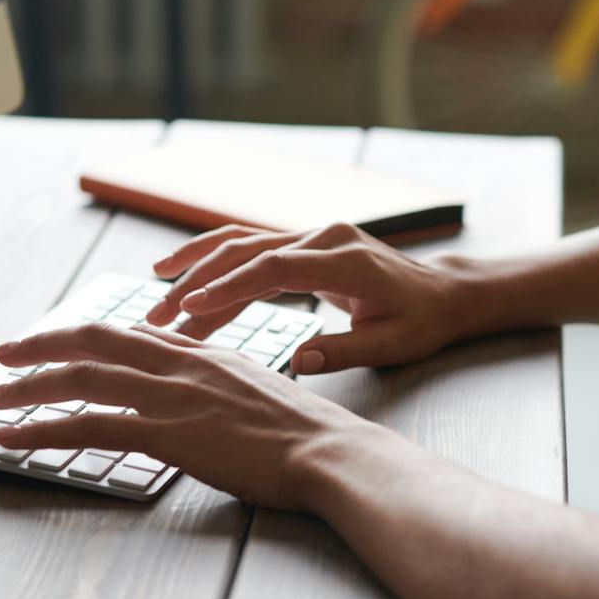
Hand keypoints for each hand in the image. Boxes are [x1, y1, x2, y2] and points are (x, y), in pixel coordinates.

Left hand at [0, 321, 375, 510]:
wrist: (329, 451)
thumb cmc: (305, 436)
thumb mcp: (258, 392)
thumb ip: (220, 387)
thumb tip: (201, 400)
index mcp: (203, 352)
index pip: (129, 333)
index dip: (83, 337)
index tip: (54, 344)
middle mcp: (181, 364)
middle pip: (93, 341)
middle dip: (41, 346)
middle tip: (4, 355)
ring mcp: (172, 396)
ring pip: (81, 379)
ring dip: (27, 389)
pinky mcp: (167, 433)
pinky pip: (90, 427)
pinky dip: (43, 431)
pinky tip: (14, 441)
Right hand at [144, 222, 473, 373]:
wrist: (442, 293)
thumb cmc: (420, 322)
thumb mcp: (391, 345)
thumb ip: (343, 351)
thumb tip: (297, 363)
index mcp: (345, 260)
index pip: (275, 268)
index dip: (230, 287)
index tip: (191, 308)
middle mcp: (324, 237)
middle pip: (247, 251)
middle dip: (198, 282)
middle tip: (156, 316)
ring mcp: (313, 235)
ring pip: (243, 243)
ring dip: (197, 266)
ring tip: (155, 293)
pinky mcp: (305, 243)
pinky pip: (253, 248)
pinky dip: (216, 260)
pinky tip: (183, 275)